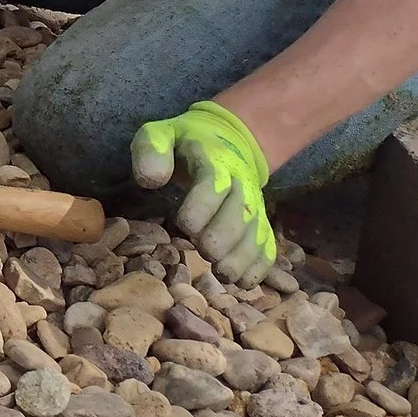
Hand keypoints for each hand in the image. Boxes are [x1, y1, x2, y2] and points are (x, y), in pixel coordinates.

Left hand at [133, 101, 275, 283]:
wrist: (227, 139)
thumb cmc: (184, 143)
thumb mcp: (161, 134)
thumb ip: (151, 149)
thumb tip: (150, 179)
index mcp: (215, 159)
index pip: (214, 183)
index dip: (203, 207)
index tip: (185, 226)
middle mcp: (241, 183)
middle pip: (240, 213)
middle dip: (223, 237)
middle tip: (206, 253)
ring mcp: (254, 204)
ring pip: (256, 232)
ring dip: (242, 257)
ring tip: (224, 274)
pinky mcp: (260, 221)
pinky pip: (267, 245)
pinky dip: (260, 265)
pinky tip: (244, 282)